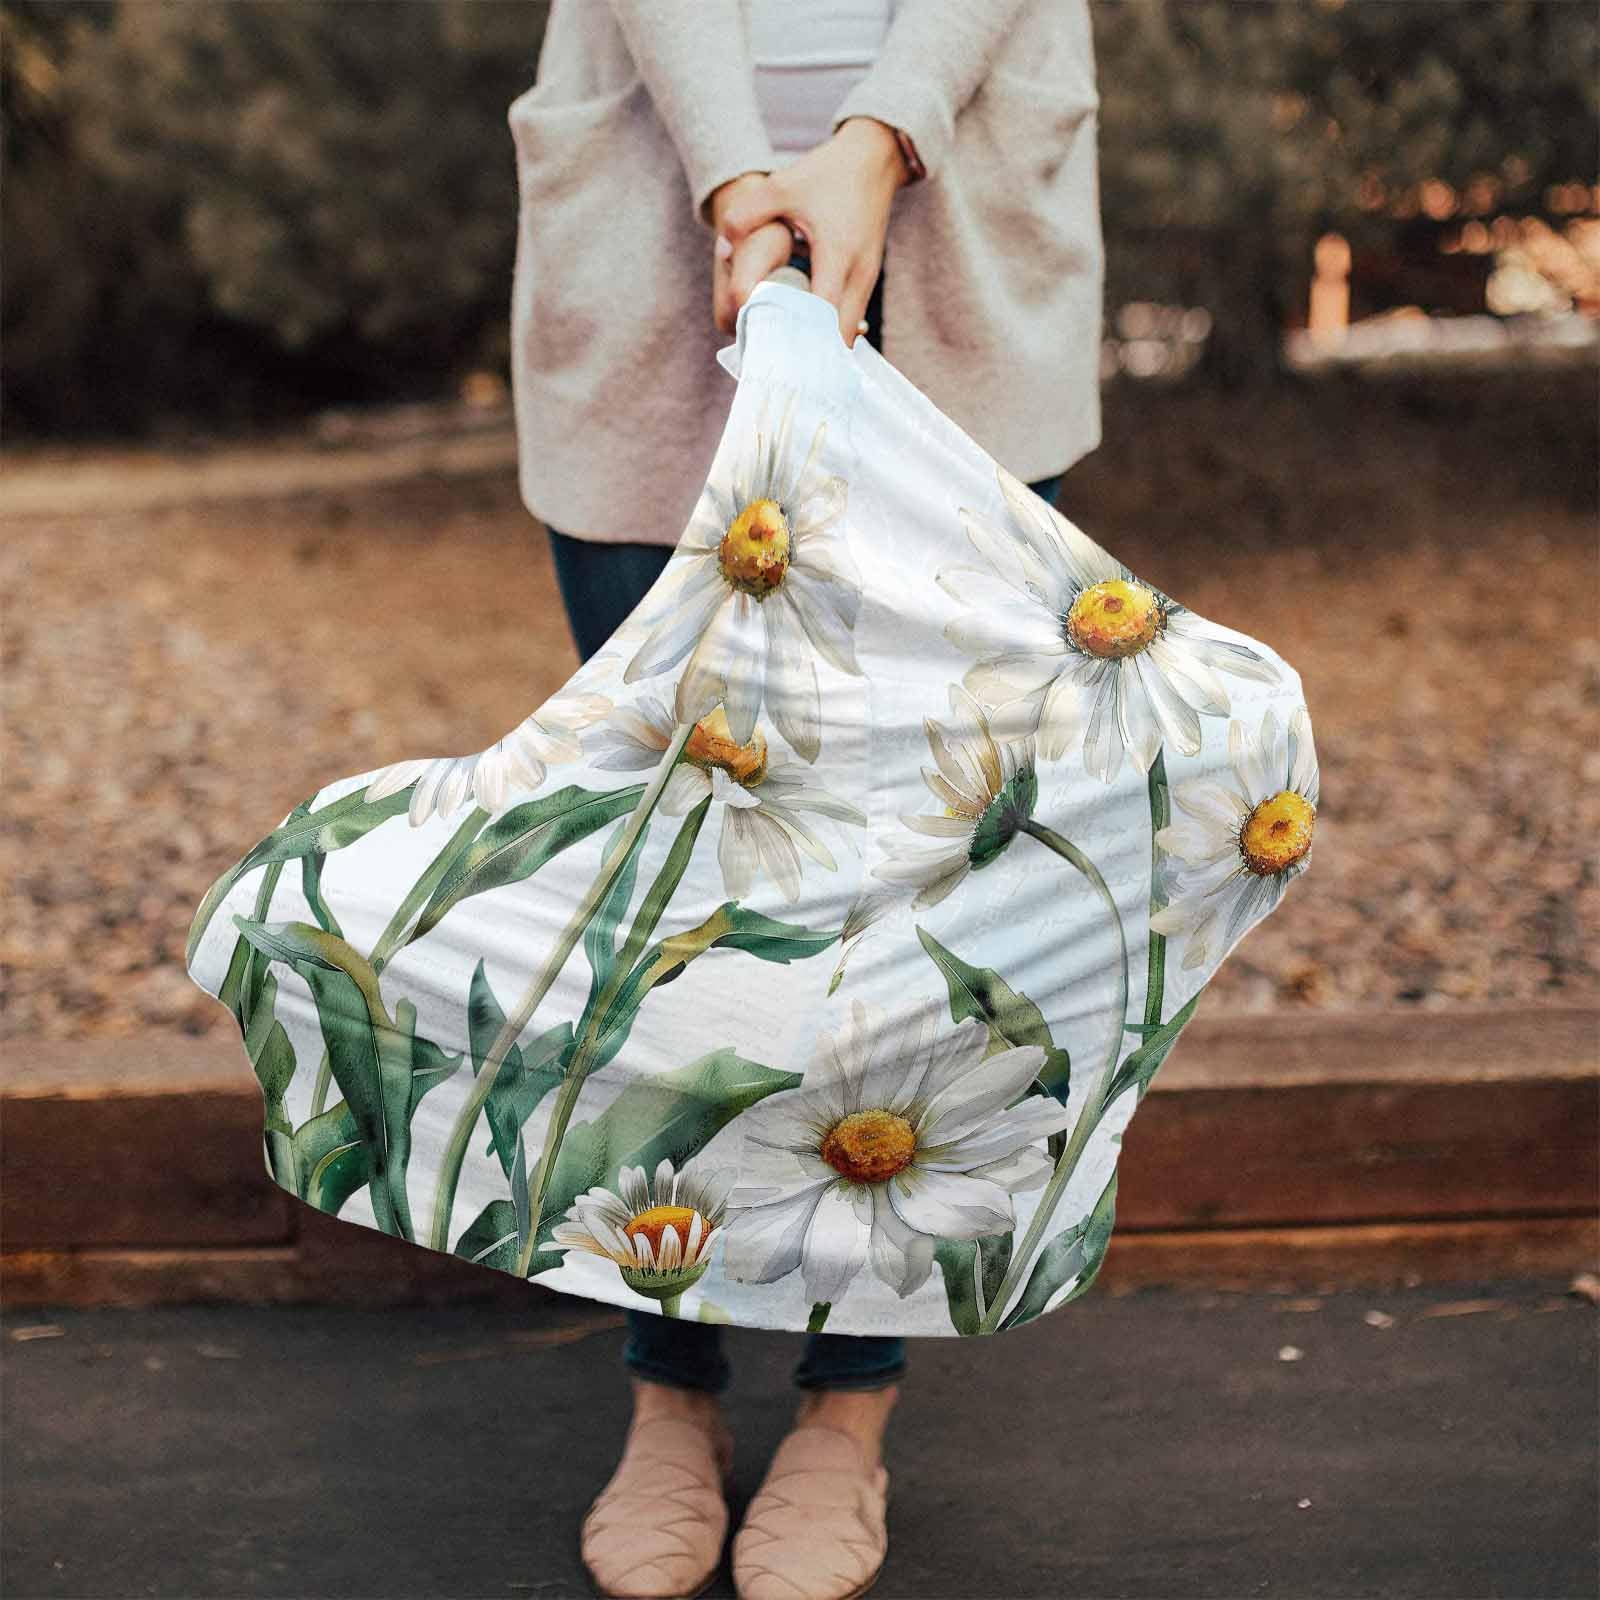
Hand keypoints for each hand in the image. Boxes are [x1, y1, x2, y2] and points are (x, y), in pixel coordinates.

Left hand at [714, 118, 909, 345]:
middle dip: (810, 353)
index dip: (800, 340)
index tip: (774, 354)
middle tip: (776, 361)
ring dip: (820, 343)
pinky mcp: (867, 280)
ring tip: (786, 352)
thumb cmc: (827, 173)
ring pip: (846, 331)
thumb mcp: (782, 186)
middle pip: (839, 337)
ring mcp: (867, 280)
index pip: (823, 317)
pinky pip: (849, 318)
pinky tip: (802, 331)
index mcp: (838, 255)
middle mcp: (859, 274)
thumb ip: (746, 214)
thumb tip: (722, 249)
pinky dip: (828, 330)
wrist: (873, 159)